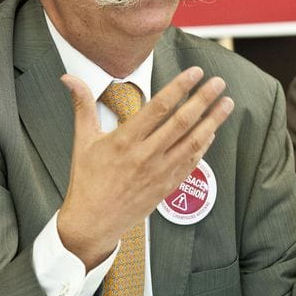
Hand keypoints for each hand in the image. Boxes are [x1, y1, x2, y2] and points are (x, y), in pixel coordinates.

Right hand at [57, 66, 233, 268]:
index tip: (195, 73)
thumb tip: (69, 78)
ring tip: (227, 103)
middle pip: (182, 122)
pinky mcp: (167, 187)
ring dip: (213, 121)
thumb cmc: (87, 179)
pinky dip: (204, 145)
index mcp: (125, 140)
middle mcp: (146, 155)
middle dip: (203, 99)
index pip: (159, 107)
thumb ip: (82, 105)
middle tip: (218, 82)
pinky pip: (191, 162)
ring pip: (193, 142)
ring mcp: (159, 172)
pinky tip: (212, 132)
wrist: (93, 222)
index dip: (179, 87)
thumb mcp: (82, 140)